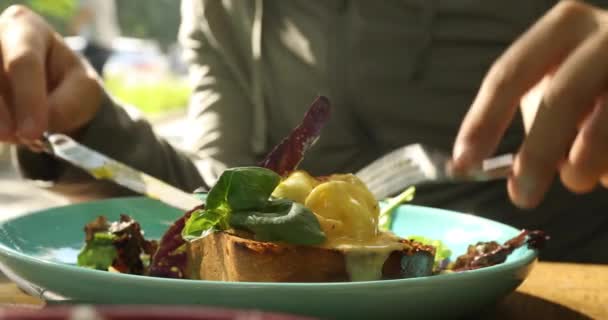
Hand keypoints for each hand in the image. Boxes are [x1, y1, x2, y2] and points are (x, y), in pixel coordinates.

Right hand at [0, 5, 101, 144]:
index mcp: (26, 28)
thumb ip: (69, 104)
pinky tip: (7, 132)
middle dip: (8, 112)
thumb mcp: (84, 90)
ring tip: (20, 136)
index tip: (34, 131)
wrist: (51, 90)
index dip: (28, 98)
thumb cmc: (68, 83)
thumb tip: (45, 122)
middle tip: (24, 138)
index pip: (23, 61)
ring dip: (0, 121)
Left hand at [452, 1, 607, 207]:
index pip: (509, 74)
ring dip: (584, 164)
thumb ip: (533, 118)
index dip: (483, 121)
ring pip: (607, 123)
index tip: (462, 164)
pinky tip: (605, 172)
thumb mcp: (557, 85)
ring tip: (575, 180)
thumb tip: (499, 172)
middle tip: (522, 196)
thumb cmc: (593, 84)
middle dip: (537, 153)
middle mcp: (606, 33)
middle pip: (563, 96)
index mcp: (563, 27)